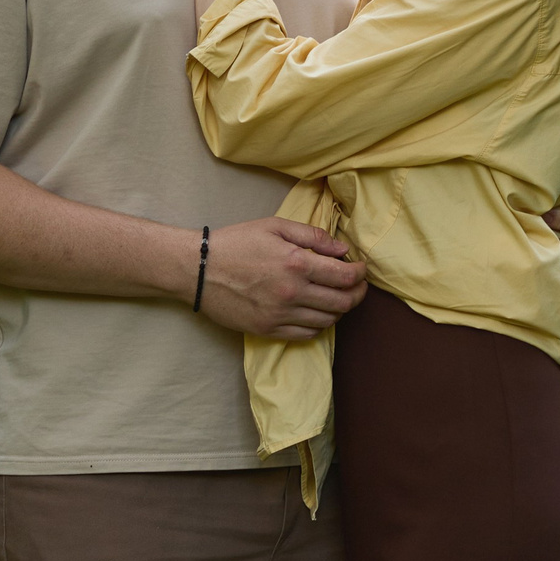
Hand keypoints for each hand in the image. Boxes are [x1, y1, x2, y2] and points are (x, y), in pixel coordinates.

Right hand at [193, 217, 366, 340]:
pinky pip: (306, 334)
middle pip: (342, 302)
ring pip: (327, 320)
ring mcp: (280, 314)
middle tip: (357, 286)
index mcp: (297, 264)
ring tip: (338, 298)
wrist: (198, 269)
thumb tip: (342, 249)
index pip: (345, 276)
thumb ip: (312, 236)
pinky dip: (319, 325)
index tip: (361, 269)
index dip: (361, 274)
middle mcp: (293, 292)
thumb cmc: (236, 242)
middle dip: (357, 294)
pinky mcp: (268, 329)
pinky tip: (317, 313)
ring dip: (339, 310)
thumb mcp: (274, 226)